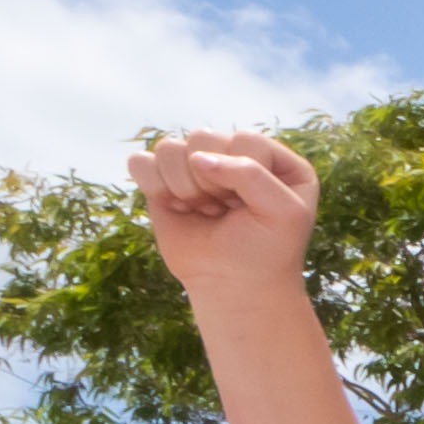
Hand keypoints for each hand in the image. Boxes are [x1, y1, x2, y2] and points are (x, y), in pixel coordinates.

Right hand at [128, 127, 319, 311]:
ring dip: (185, 187)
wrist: (234, 286)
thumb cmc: (267, 251)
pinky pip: (140, 162)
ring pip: (169, 147)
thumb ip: (251, 175)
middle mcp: (232, 153)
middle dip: (211, 183)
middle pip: (203, 137)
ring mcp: (195, 164)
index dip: (242, 174)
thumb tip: (196, 157)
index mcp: (272, 156)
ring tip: (206, 210)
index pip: (245, 139)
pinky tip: (179, 208)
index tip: (247, 207)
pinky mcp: (164, 180)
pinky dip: (155, 188)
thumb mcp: (283, 212)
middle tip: (225, 211)